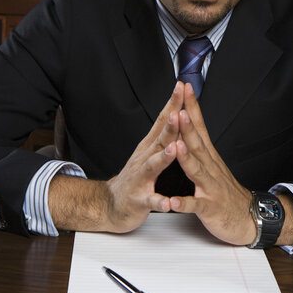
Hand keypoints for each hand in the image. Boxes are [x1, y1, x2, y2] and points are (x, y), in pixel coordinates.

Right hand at [49, 82, 184, 232]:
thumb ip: (163, 135)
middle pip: (158, 139)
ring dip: (163, 157)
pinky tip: (167, 203)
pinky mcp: (139, 200)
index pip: (162, 121)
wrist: (112, 205)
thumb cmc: (136, 178)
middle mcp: (143, 159)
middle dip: (169, 125)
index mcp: (149, 147)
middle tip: (179, 111)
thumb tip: (178, 113)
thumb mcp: (149, 152)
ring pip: (152, 166)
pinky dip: (159, 201)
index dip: (172, 104)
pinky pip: (150, 201)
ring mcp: (140, 179)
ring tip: (175, 149)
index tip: (181, 87)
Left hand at [169, 83, 256, 244]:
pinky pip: (196, 205)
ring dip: (186, 157)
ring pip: (197, 170)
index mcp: (209, 156)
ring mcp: (211, 187)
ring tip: (176, 145)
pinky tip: (173, 201)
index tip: (185, 88)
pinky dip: (185, 203)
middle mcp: (211, 167)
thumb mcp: (213, 163)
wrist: (249, 217)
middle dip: (188, 126)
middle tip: (178, 109)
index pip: (200, 126)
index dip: (193, 107)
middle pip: (198, 144)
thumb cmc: (226, 190)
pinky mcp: (210, 207)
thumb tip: (189, 120)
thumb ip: (200, 143)